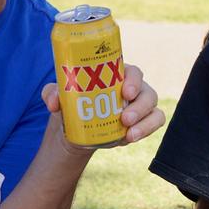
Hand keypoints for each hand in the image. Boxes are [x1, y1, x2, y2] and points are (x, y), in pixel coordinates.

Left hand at [41, 62, 165, 148]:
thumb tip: (54, 102)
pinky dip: (147, 129)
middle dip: (140, 105)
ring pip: (153, 108)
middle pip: (146, 90)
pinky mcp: (143, 123)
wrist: (76, 131)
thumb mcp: (59, 97)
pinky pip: (155, 122)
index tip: (125, 92)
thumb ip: (52, 93)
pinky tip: (131, 138)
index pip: (132, 71)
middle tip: (125, 118)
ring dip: (144, 121)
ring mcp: (140, 106)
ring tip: (128, 133)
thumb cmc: (72, 105)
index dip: (133, 79)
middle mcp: (133, 88)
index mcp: (117, 75)